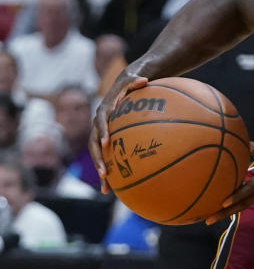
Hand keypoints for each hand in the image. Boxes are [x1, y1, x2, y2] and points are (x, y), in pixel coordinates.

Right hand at [89, 70, 148, 192]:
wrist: (123, 87)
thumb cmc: (131, 84)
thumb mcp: (133, 79)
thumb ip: (136, 81)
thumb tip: (144, 79)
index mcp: (103, 111)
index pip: (100, 123)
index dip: (103, 132)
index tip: (107, 143)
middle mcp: (98, 125)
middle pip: (94, 145)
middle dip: (98, 160)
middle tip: (105, 173)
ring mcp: (101, 134)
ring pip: (98, 155)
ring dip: (101, 171)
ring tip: (106, 189)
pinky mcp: (107, 141)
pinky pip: (107, 157)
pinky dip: (110, 171)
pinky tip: (115, 188)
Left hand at [204, 142, 253, 224]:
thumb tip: (246, 145)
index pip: (249, 189)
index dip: (236, 196)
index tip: (222, 202)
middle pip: (242, 203)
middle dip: (224, 212)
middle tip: (207, 220)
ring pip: (245, 204)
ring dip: (229, 211)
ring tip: (212, 216)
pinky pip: (250, 201)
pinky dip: (238, 204)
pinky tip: (229, 203)